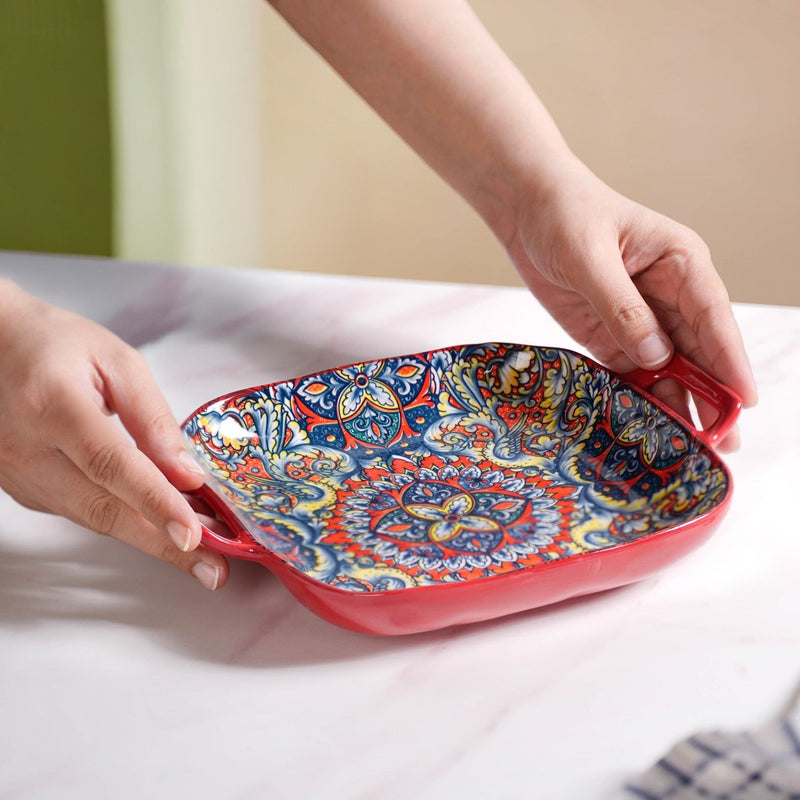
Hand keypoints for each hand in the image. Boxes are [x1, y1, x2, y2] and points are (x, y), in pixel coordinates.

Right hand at [0, 280, 228, 589]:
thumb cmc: (55, 344)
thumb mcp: (117, 362)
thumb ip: (154, 419)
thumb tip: (189, 474)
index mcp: (53, 405)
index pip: (111, 464)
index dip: (155, 502)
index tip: (193, 534)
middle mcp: (26, 448)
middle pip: (103, 508)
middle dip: (164, 544)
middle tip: (213, 570)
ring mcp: (18, 475)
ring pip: (93, 519)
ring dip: (150, 539)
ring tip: (201, 555)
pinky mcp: (23, 490)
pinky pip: (81, 512)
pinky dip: (125, 522)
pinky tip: (159, 526)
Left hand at [505, 161, 757, 449]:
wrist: (526, 210)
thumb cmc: (565, 214)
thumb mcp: (591, 257)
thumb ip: (622, 307)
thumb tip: (656, 357)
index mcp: (680, 263)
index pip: (713, 317)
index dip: (730, 360)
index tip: (744, 398)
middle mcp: (669, 295)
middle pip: (698, 352)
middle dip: (713, 395)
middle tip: (724, 441)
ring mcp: (640, 319)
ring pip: (669, 368)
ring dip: (680, 403)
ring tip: (693, 446)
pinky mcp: (610, 335)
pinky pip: (632, 372)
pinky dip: (641, 397)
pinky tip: (648, 426)